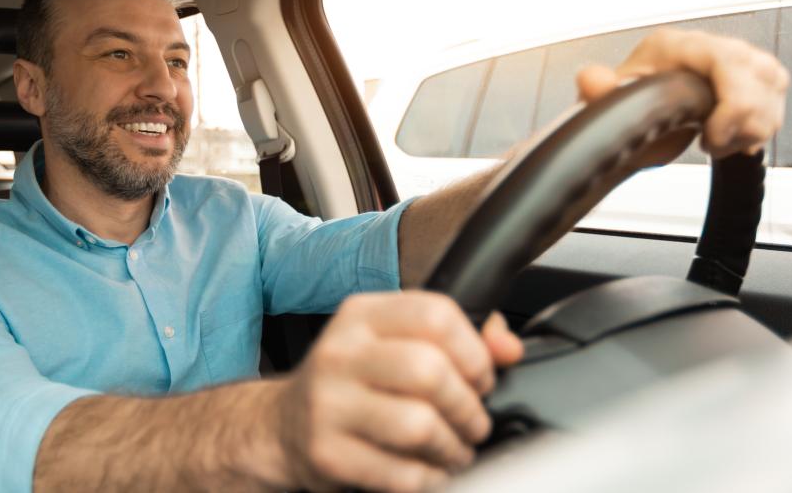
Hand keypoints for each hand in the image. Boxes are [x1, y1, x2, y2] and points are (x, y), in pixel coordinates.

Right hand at [275, 291, 522, 491]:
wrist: (284, 425)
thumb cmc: (353, 382)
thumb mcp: (393, 343)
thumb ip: (458, 337)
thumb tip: (507, 348)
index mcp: (361, 316)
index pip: (435, 315)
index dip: (475, 352)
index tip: (480, 377)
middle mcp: (340, 353)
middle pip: (430, 371)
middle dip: (468, 406)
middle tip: (473, 421)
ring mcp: (328, 404)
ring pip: (419, 425)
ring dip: (454, 447)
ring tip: (455, 449)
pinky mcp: (327, 453)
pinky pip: (401, 473)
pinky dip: (429, 478)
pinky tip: (429, 470)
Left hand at [576, 28, 788, 158]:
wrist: (632, 125)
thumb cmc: (626, 112)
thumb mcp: (609, 108)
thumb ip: (599, 95)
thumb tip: (591, 81)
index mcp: (675, 46)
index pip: (728, 60)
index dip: (732, 103)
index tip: (712, 136)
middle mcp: (708, 46)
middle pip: (760, 75)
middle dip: (741, 122)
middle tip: (710, 141)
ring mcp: (734, 60)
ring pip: (773, 88)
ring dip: (750, 127)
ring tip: (717, 139)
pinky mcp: (752, 77)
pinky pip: (776, 98)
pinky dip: (759, 126)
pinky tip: (731, 136)